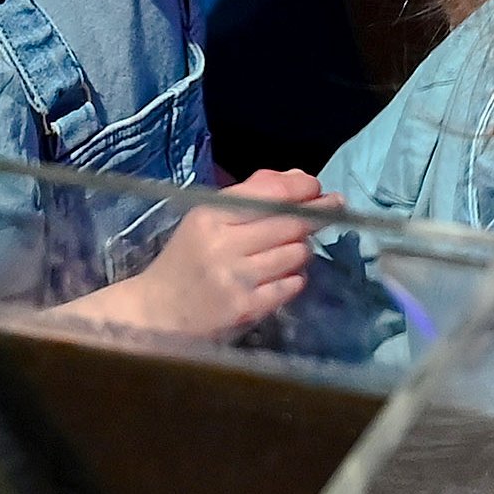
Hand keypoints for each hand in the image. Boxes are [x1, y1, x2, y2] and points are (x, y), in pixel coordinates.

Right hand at [67, 169, 337, 337]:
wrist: (156, 314)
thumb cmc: (187, 260)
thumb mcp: (207, 220)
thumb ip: (251, 195)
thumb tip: (300, 179)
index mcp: (210, 216)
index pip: (270, 194)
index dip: (302, 188)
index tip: (318, 188)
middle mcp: (223, 245)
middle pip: (291, 222)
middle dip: (319, 212)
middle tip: (336, 207)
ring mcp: (237, 279)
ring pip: (296, 253)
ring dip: (302, 248)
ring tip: (291, 249)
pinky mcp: (247, 309)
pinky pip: (293, 284)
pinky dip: (295, 277)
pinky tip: (283, 275)